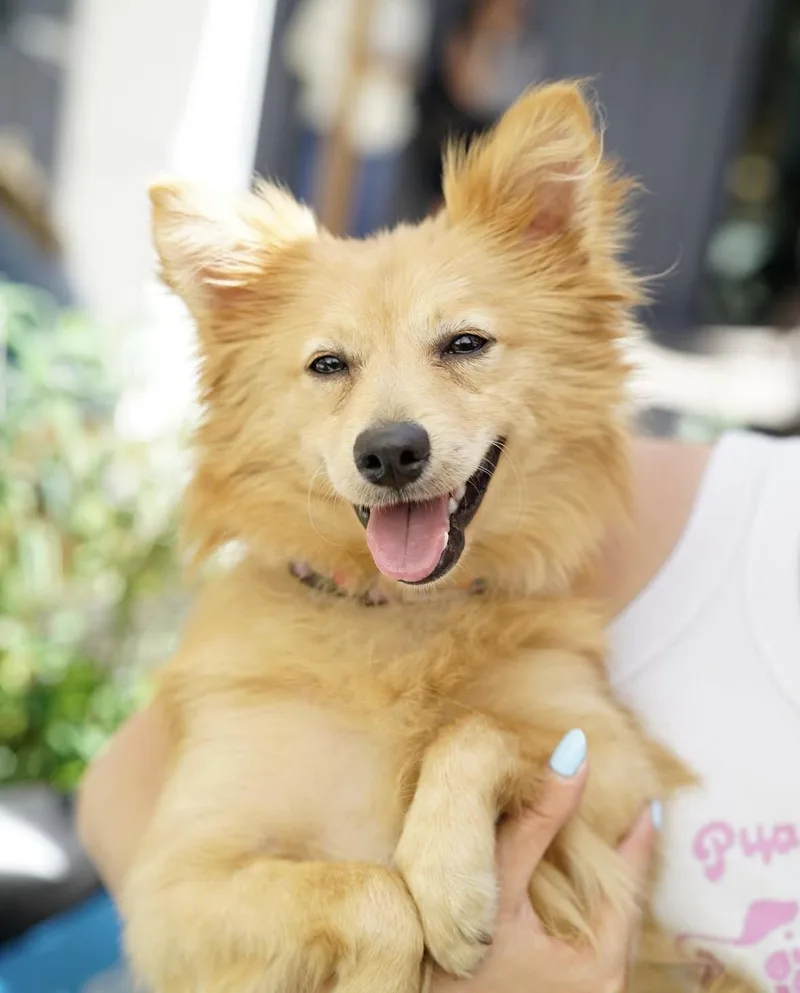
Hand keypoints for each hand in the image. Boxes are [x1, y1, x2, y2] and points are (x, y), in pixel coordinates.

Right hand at [431, 753, 657, 992]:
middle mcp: (604, 987)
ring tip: (606, 845)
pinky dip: (588, 911)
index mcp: (600, 963)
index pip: (629, 886)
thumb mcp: (497, 881)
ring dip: (605, 887)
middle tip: (627, 816)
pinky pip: (592, 944)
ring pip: (610, 928)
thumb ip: (537, 820)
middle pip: (624, 909)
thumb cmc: (450, 955)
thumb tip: (575, 753)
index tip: (645, 802)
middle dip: (624, 862)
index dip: (637, 840)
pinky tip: (575, 888)